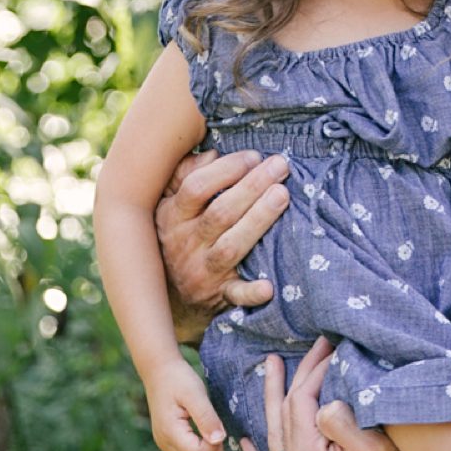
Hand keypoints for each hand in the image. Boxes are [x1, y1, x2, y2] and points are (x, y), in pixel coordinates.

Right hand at [143, 358, 227, 450]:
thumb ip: (207, 417)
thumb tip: (219, 440)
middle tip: (218, 431)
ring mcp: (163, 443)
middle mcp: (164, 442)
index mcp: (170, 431)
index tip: (219, 427)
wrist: (159, 370)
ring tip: (211, 432)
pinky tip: (203, 434)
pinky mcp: (166, 441)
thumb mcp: (195, 393)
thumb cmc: (178, 378)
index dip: (214, 446)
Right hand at [155, 150, 291, 339]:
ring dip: (258, 220)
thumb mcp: (170, 204)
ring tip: (282, 195)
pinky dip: (251, 292)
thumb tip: (212, 153)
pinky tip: (269, 286)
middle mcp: (185, 244)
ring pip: (231, 247)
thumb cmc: (179, 235)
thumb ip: (185, 174)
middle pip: (220, 213)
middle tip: (280, 166)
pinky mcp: (219, 297)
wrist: (168, 295)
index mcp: (173, 216)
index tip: (253, 156)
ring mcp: (202, 272)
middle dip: (252, 187)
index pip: (196, 188)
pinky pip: (235, 296)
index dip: (225, 170)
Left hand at [240, 339, 444, 450]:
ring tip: (272, 369)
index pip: (301, 399)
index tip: (331, 349)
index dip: (315, 369)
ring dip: (273, 401)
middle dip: (298, 374)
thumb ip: (341, 423)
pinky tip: (246, 445)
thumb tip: (322, 402)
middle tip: (314, 345)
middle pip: (286, 412)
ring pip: (275, 438)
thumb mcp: (375, 449)